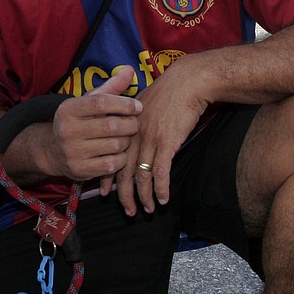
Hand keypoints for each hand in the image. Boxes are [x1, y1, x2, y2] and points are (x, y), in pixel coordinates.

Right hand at [45, 66, 141, 181]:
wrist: (52, 151)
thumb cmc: (77, 122)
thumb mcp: (87, 102)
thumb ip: (110, 87)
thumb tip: (130, 70)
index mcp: (68, 109)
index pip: (101, 103)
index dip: (124, 104)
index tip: (137, 106)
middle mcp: (67, 130)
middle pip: (111, 126)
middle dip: (130, 124)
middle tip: (136, 123)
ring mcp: (72, 152)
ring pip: (115, 145)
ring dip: (127, 141)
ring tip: (127, 137)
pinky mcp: (80, 170)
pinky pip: (112, 164)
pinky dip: (122, 158)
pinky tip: (120, 152)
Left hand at [112, 56, 209, 215]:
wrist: (188, 82)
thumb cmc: (169, 92)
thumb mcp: (144, 104)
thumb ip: (136, 122)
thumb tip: (135, 135)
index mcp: (127, 125)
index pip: (112, 156)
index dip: (108, 176)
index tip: (105, 191)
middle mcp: (134, 134)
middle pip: (124, 170)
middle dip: (124, 194)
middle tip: (127, 210)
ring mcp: (149, 140)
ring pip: (141, 176)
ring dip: (144, 196)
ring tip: (148, 210)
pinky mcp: (166, 143)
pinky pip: (160, 172)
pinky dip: (161, 188)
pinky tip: (164, 199)